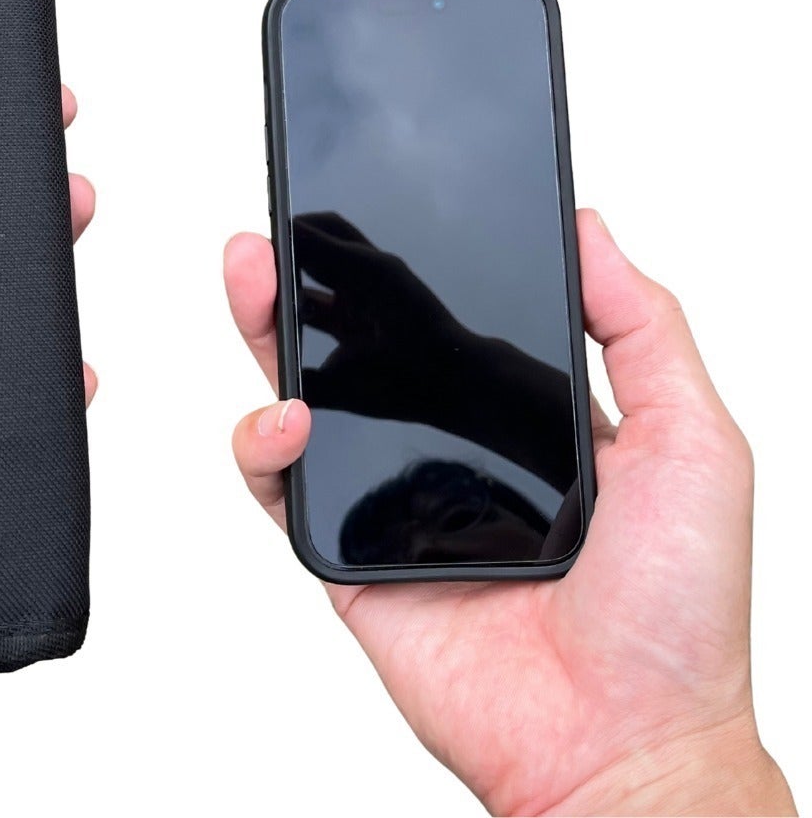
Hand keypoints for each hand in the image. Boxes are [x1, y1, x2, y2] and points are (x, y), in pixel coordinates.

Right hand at [225, 212, 794, 814]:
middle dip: (311, 281)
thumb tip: (592, 227)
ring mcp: (392, 498)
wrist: (625, 740)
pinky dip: (265, 443)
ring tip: (255, 282)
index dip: (394, 263)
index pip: (441, 317)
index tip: (365, 208)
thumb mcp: (695, 442)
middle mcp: (448, 447)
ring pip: (305, 399)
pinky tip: (289, 415)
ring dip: (266, 334)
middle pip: (358, 345)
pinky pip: (281, 488)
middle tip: (283, 231)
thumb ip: (645, 329)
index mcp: (520, 414)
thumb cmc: (679, 614)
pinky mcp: (346, 556)